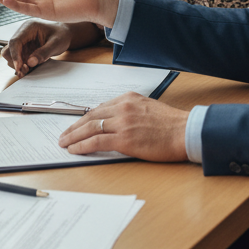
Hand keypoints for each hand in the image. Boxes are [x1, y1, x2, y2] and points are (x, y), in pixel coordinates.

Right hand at [2, 20, 73, 76]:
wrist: (65, 34)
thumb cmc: (62, 35)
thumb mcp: (56, 43)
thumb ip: (44, 53)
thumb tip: (30, 63)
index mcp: (29, 27)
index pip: (15, 41)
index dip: (15, 55)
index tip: (19, 67)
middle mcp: (22, 34)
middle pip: (9, 48)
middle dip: (15, 61)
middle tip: (25, 70)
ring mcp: (23, 42)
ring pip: (11, 55)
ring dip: (17, 64)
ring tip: (28, 71)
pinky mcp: (25, 49)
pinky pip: (18, 58)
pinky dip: (21, 65)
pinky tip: (28, 70)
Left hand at [57, 93, 189, 162]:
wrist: (185, 131)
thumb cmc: (171, 123)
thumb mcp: (148, 107)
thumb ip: (130, 111)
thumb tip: (115, 120)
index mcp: (128, 98)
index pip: (99, 108)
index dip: (84, 118)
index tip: (76, 125)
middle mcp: (123, 107)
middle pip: (90, 116)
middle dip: (73, 127)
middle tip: (64, 135)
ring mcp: (122, 123)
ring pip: (89, 128)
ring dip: (73, 136)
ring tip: (64, 143)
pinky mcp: (124, 139)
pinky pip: (96, 141)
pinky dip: (82, 146)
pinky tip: (75, 149)